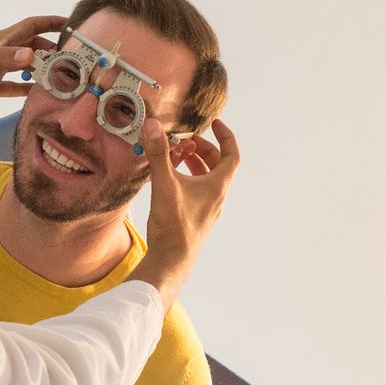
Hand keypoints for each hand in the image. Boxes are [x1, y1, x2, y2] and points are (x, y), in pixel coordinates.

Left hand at [0, 15, 67, 113]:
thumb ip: (4, 58)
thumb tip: (32, 54)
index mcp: (1, 41)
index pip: (31, 25)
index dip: (50, 22)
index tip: (71, 23)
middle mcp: (2, 53)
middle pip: (34, 46)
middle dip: (53, 49)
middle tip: (74, 59)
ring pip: (26, 66)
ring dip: (43, 70)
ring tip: (62, 78)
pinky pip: (13, 87)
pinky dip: (27, 90)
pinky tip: (39, 95)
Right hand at [129, 117, 239, 307]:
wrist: (171, 260)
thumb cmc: (174, 226)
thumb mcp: (165, 184)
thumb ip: (159, 154)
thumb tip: (153, 127)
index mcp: (217, 186)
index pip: (231, 154)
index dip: (225, 136)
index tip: (214, 124)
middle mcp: (216, 197)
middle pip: (218, 165)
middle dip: (203, 149)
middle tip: (186, 141)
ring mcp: (207, 209)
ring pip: (206, 179)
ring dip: (194, 164)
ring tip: (174, 157)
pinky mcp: (195, 217)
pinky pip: (197, 191)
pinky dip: (187, 179)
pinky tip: (168, 180)